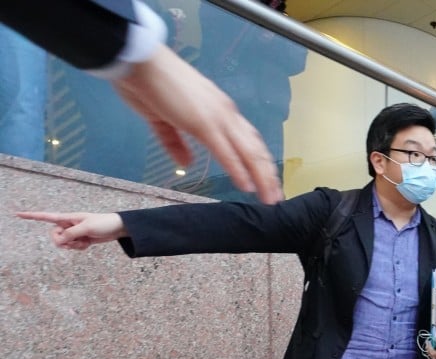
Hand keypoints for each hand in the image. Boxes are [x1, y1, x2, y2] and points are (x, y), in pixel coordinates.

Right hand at [17, 211, 126, 249]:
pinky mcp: (80, 240)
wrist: (118, 228)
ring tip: (85, 241)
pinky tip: (88, 244)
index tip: (18, 214)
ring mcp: (73, 233)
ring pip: (63, 243)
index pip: (46, 216)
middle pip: (53, 236)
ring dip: (72, 246)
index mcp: (67, 217)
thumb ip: (71, 234)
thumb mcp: (87, 228)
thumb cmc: (104, 223)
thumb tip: (59, 240)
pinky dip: (79, 248)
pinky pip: (73, 247)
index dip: (32, 216)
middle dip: (61, 241)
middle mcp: (68, 224)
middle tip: (74, 240)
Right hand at [113, 44, 283, 203]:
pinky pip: (226, 152)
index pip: (248, 140)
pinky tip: (247, 187)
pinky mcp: (204, 123)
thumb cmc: (149, 85)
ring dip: (261, 177)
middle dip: (268, 174)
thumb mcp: (163, 118)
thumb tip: (186, 162)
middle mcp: (225, 113)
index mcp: (219, 110)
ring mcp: (217, 117)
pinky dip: (238, 170)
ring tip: (270, 198)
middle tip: (276, 196)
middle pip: (255, 148)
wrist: (137, 60)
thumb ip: (175, 141)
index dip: (260, 162)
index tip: (267, 181)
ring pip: (248, 152)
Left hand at [428, 324, 435, 358]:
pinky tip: (432, 346)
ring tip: (430, 342)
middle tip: (428, 340)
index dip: (429, 346)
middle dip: (428, 346)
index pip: (433, 351)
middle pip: (430, 352)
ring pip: (430, 354)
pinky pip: (431, 355)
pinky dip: (431, 350)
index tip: (428, 340)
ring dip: (429, 348)